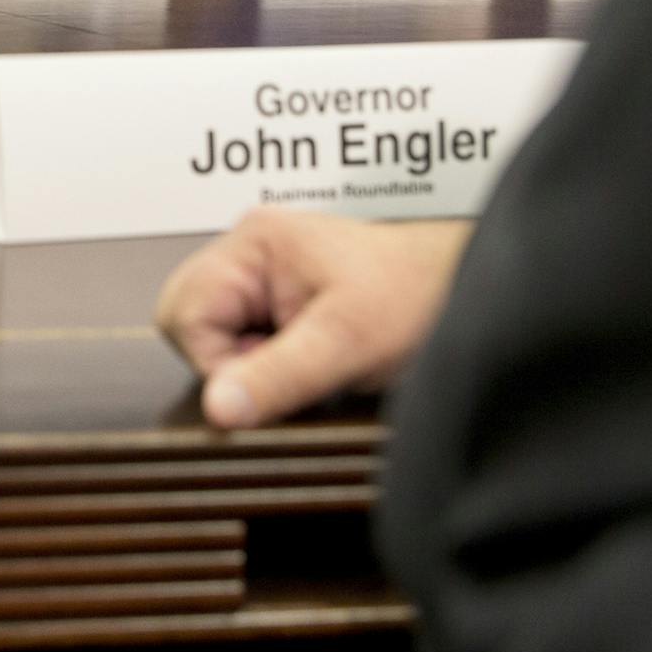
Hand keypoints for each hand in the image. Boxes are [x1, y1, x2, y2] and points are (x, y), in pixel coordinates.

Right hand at [155, 209, 471, 426]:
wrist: (466, 288)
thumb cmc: (415, 297)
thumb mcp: (346, 344)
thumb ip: (278, 376)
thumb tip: (216, 410)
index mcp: (253, 242)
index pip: (185, 313)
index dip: (217, 363)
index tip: (267, 385)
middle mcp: (248, 251)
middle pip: (190, 320)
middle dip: (230, 362)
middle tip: (290, 369)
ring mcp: (260, 274)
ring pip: (213, 335)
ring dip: (250, 364)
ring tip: (307, 363)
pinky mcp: (276, 299)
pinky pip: (241, 339)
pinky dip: (267, 362)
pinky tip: (309, 361)